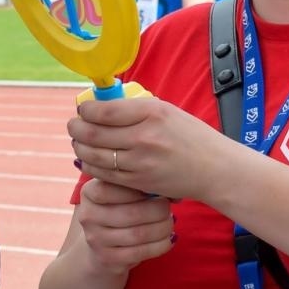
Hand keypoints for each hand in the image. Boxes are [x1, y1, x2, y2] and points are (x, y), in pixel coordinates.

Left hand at [69, 96, 237, 200]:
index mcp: (152, 112)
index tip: (83, 109)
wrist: (214, 168)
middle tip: (74, 125)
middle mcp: (144, 136)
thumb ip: (136, 109)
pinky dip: (91, 165)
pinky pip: (103, 173)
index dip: (86, 110)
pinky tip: (90, 158)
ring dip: (80, 146)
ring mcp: (139, 161)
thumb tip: (101, 106)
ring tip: (79, 141)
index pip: (104, 110)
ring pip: (93, 154)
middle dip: (76, 128)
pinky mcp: (137, 181)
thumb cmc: (192, 137)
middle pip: (93, 132)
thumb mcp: (168, 112)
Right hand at [77, 179, 175, 274]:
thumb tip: (170, 190)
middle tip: (169, 208)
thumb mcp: (122, 191)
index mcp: (89, 193)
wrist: (102, 242)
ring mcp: (96, 239)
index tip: (155, 190)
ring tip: (170, 222)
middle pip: (131, 213)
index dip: (138, 189)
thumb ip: (138, 184)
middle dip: (159, 210)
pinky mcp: (107, 258)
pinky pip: (140, 252)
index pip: (111, 188)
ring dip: (162, 228)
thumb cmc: (120, 207)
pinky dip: (160, 245)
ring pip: (138, 234)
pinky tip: (169, 239)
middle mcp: (87, 216)